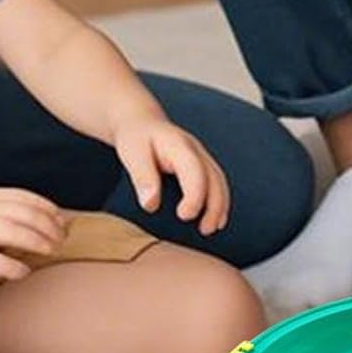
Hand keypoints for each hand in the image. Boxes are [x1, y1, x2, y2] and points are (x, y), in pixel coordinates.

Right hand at [0, 187, 67, 278]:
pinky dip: (11, 266)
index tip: (63, 224)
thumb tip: (35, 223)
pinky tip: (22, 272)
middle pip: (26, 214)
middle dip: (49, 228)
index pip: (27, 198)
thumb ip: (2, 210)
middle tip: (61, 242)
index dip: (50, 210)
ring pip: (13, 231)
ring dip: (37, 242)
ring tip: (50, 253)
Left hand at [113, 118, 230, 236]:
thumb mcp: (131, 154)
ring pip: (219, 182)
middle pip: (214, 178)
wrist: (141, 122)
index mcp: (178, 145)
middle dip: (214, 205)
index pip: (195, 171)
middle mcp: (195, 150)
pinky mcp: (201, 165)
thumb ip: (142, 177)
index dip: (195, 195)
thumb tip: (151, 204)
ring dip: (219, 207)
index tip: (184, 216)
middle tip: (205, 230)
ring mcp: (201, 156)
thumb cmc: (136, 139)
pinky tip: (214, 220)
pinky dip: (218, 202)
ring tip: (211, 228)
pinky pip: (216, 184)